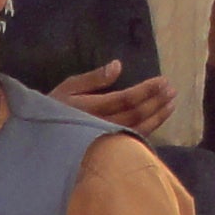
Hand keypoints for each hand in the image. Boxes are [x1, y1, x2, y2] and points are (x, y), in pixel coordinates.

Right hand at [51, 60, 176, 135]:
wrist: (42, 139)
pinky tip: (159, 120)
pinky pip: (133, 139)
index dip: (147, 90)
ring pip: (138, 128)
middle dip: (156, 101)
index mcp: (92, 107)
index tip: (163, 81)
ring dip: (158, 115)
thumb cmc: (54, 108)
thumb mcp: (69, 87)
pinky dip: (149, 129)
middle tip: (172, 90)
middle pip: (136, 113)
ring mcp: (106, 139)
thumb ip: (93, 78)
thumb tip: (117, 65)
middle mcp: (102, 124)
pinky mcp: (109, 148)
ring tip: (172, 103)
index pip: (127, 98)